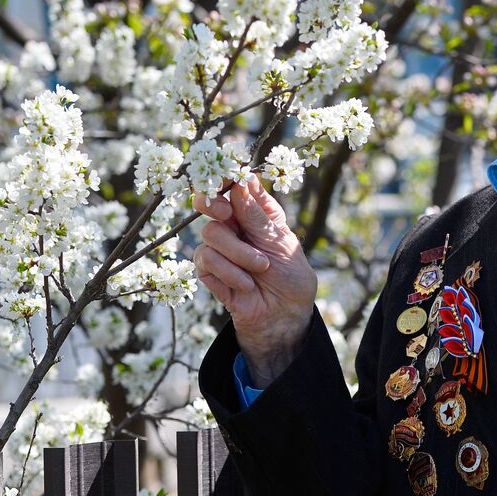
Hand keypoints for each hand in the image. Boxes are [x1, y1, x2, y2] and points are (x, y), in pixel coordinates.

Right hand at [194, 174, 317, 387]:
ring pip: (211, 233)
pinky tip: (246, 285)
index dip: (227, 177)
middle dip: (214, 204)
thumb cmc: (291, 279)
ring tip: (260, 269)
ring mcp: (221, 247)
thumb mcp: (281, 243)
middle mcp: (236, 225)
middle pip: (210, 202)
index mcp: (258, 212)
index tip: (228, 179)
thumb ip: (257, 216)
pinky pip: (206, 259)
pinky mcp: (209, 270)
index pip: (236, 185)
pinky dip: (228, 272)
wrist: (283, 318)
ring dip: (238, 253)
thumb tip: (241, 182)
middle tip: (226, 214)